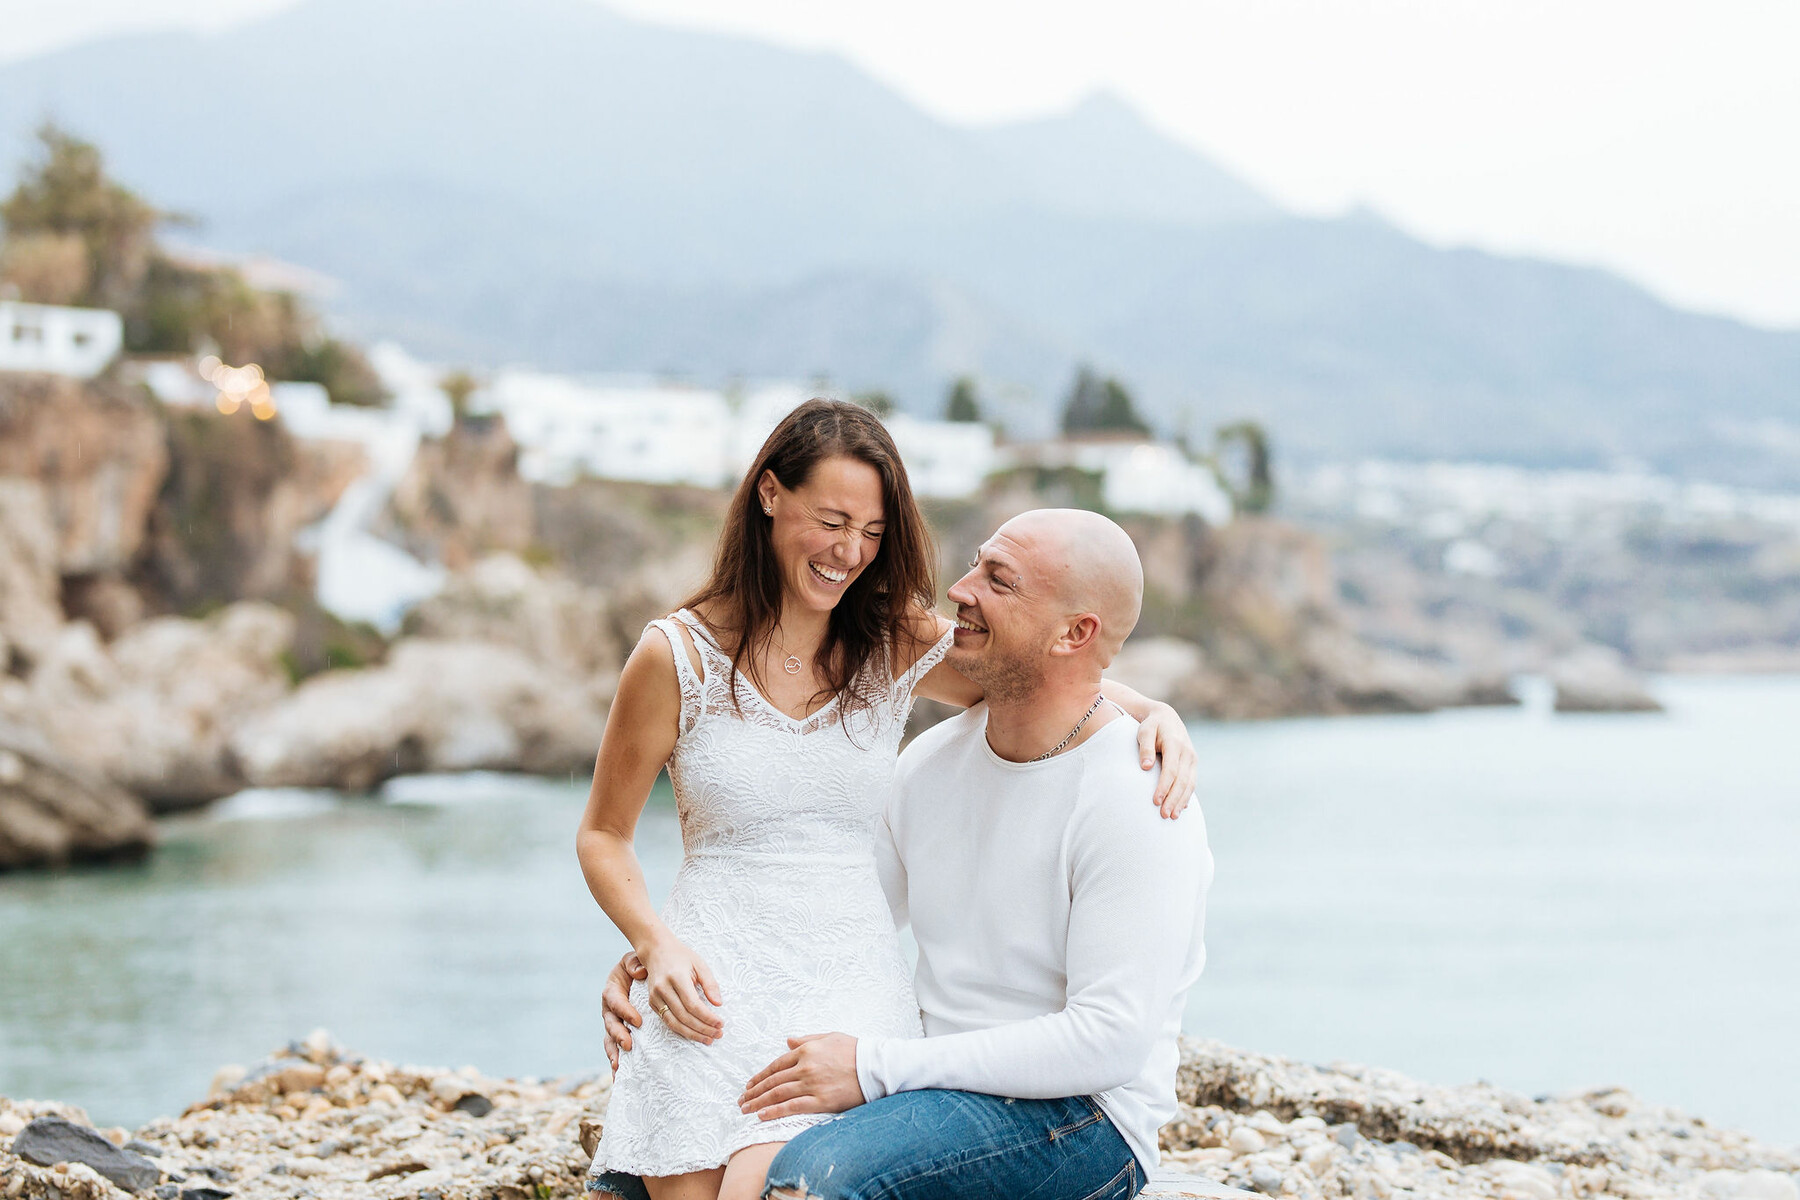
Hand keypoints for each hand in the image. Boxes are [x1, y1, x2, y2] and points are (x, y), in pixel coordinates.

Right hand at [602, 951, 647, 1070]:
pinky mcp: (618, 1035)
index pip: (615, 1001)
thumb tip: (639, 972)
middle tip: (629, 1044)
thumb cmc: (639, 967)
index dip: (624, 1011)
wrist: (640, 975)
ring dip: (614, 1052)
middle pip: (610, 1024)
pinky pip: (615, 1050)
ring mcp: (613, 1024)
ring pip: (610, 1040)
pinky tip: (618, 1077)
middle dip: (618, 1035)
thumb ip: (635, 963)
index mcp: (612, 991)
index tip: (638, 1021)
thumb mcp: (635, 960)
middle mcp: (609, 1010)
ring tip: (619, 1065)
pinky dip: (616, 1062)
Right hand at [639, 932, 724, 1043]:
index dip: (707, 1017)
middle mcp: (663, 988)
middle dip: (702, 1028)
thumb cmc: (681, 956)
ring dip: (692, 1034)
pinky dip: (681, 1030)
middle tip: (718, 1034)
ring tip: (708, 1038)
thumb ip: (710, 984)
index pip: (693, 1004)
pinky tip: (694, 1033)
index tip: (721, 1023)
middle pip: (684, 1016)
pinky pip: (667, 1021)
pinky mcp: (652, 1002)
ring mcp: (655, 996)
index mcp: (677, 977)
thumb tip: (718, 1003)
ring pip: (674, 1023)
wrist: (656, 950)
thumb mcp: (700, 964)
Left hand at [738, 1033, 863, 1119]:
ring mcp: (812, 1084)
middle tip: (741, 1100)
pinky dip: (774, 1111)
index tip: (749, 1085)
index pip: (776, 1065)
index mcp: (807, 1049)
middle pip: (773, 1081)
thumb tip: (788, 1041)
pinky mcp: (821, 1101)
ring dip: (758, 1102)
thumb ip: (806, 1039)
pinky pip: (792, 1107)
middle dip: (754, 1091)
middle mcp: (806, 1066)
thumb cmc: (855, 1050)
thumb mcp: (830, 1037)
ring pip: (778, 1094)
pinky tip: (761, 1116)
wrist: (877, 1067)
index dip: (760, 1076)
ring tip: (746, 1109)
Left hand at [1137, 702, 1195, 817]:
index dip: (1164, 786)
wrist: (1166, 717)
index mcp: (1175, 744)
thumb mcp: (1144, 731)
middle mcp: (1187, 752)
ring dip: (1181, 801)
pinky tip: (1180, 809)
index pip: (1171, 770)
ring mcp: (1192, 759)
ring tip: (1172, 817)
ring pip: (1189, 784)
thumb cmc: (1151, 725)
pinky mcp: (1192, 765)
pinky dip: (1186, 796)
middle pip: (1181, 780)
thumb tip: (1145, 767)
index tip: (1155, 801)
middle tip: (1164, 815)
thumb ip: (1145, 747)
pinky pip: (1191, 783)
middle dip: (1173, 799)